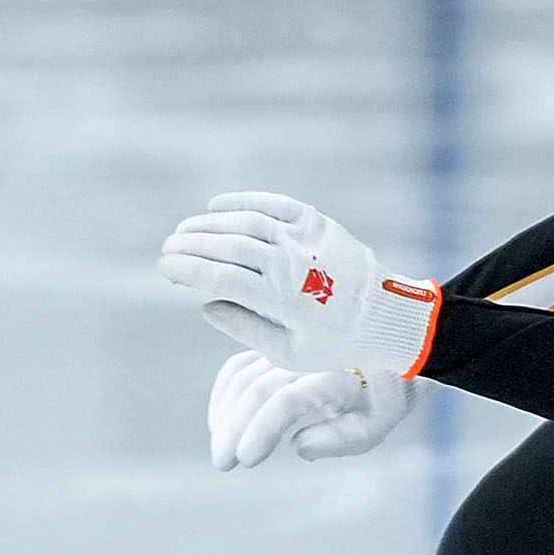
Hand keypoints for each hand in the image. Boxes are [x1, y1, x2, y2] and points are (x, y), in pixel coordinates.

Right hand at [156, 191, 439, 375]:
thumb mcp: (290, 353)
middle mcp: (291, 263)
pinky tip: (216, 205)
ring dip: (208, 223)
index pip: (220, 278)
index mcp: (282, 300)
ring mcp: (304, 237)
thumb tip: (205, 305)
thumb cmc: (336, 342)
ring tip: (185, 231)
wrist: (389, 316)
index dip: (187, 270)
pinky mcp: (316, 221)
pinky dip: (241, 201)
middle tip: (168, 249)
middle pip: (226, 245)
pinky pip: (271, 203)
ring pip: (244, 221)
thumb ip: (244, 329)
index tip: (164, 268)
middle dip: (190, 245)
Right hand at [206, 349, 414, 469]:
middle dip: (234, 429)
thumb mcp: (374, 425)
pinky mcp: (272, 347)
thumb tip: (299, 447)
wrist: (387, 352)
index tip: (246, 460)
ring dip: (225, 415)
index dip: (262, 430)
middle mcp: (306, 357)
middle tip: (224, 463)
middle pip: (257, 391)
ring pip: (242, 378)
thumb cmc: (382, 399)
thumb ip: (340, 439)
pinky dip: (224, 394)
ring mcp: (287, 349)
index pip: (286, 402)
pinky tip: (220, 422)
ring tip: (222, 450)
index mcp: (335, 377)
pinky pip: (237, 367)